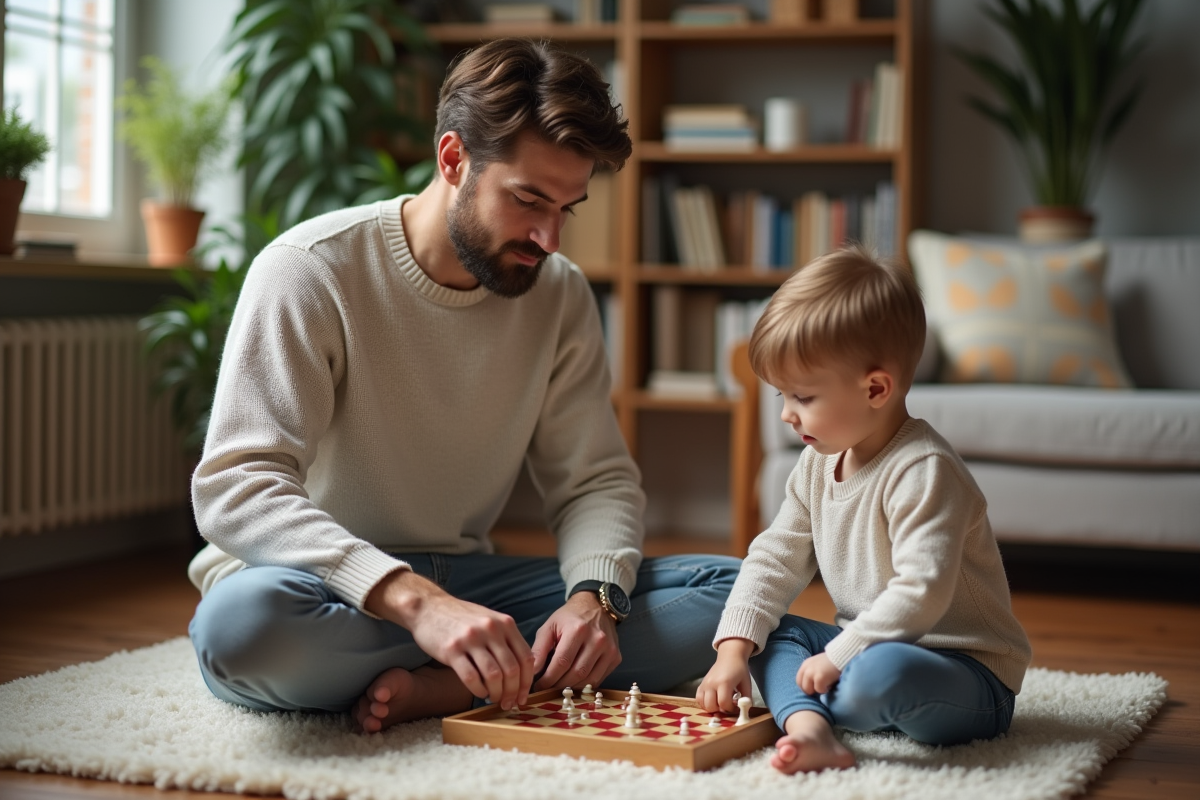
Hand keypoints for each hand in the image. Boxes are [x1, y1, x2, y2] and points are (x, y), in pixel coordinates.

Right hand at [366, 570, 533, 709]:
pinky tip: (479, 692)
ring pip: (494, 676)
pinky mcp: (451, 650)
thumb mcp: (490, 621)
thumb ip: (506, 640)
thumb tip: (523, 671)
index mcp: (505, 623)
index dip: (527, 683)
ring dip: (496, 694)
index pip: (526, 658)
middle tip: (508, 704)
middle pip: (512, 670)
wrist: (429, 607)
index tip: (522, 697)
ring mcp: (471, 639)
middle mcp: (491, 629)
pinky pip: (471, 678)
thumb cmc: (461, 618)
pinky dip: (478, 690)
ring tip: (493, 698)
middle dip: (512, 692)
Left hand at [530, 591, 620, 690]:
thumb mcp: (549, 626)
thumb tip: (531, 672)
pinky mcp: (616, 657)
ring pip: (588, 680)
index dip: (548, 679)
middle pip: (576, 674)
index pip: (561, 662)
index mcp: (578, 629)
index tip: (538, 686)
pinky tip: (574, 682)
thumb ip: (539, 649)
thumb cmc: (569, 617)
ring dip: (571, 688)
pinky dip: (585, 685)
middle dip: (558, 686)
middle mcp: (597, 639)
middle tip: (547, 689)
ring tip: (559, 687)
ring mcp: (610, 649)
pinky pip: (599, 679)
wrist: (596, 606)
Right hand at [697, 638, 753, 713]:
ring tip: (720, 703)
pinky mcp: (701, 684)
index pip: (724, 703)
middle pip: (711, 706)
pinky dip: (704, 703)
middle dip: (720, 710)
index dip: (730, 709)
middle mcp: (712, 683)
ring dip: (712, 708)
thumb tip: (745, 711)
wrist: (730, 656)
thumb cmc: (739, 669)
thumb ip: (746, 698)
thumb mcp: (746, 684)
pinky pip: (698, 698)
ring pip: (703, 704)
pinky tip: (713, 701)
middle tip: (727, 706)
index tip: (736, 707)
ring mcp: (705, 684)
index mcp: (724, 682)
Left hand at [796, 653, 840, 695]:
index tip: (813, 688)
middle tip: (821, 687)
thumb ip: (811, 672)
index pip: (799, 681)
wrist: (840, 656)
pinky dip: (825, 690)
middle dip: (811, 690)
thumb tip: (809, 685)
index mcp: (805, 665)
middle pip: (803, 687)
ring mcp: (812, 673)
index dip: (805, 687)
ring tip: (826, 684)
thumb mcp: (817, 664)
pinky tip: (830, 684)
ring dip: (818, 690)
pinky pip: (819, 690)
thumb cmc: (830, 662)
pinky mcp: (819, 678)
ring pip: (809, 690)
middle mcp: (806, 669)